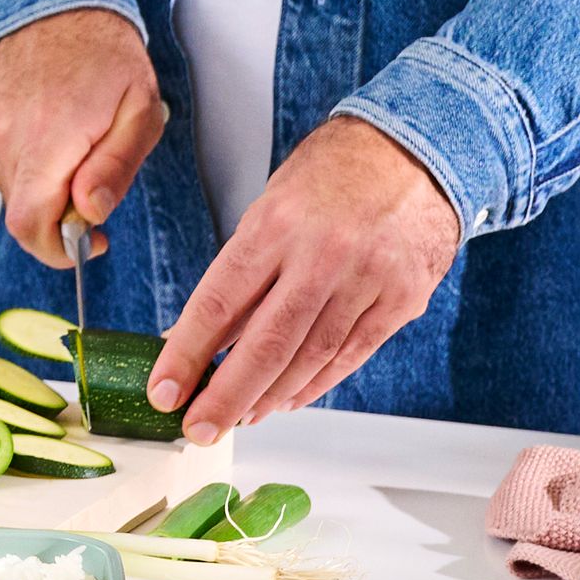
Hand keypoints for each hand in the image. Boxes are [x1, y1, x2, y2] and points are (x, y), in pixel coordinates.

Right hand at [0, 6, 164, 265]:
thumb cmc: (104, 54)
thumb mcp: (140, 109)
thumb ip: (116, 167)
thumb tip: (90, 212)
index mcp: (49, 136)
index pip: (31, 225)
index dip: (58, 249)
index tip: (88, 241)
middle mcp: (4, 136)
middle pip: (24, 214)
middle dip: (60, 214)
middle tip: (91, 181)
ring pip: (11, 193)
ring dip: (42, 188)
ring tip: (70, 143)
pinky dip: (25, 166)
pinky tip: (46, 131)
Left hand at [153, 116, 460, 441]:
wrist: (415, 150)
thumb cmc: (331, 175)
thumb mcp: (271, 205)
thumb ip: (241, 271)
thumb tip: (197, 334)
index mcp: (275, 224)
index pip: (219, 303)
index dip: (187, 354)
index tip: (164, 390)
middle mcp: (320, 255)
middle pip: (265, 345)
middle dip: (225, 395)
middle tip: (197, 428)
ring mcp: (366, 280)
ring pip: (308, 359)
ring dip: (268, 397)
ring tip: (239, 417)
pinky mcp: (399, 300)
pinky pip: (350, 356)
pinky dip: (315, 385)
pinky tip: (287, 399)